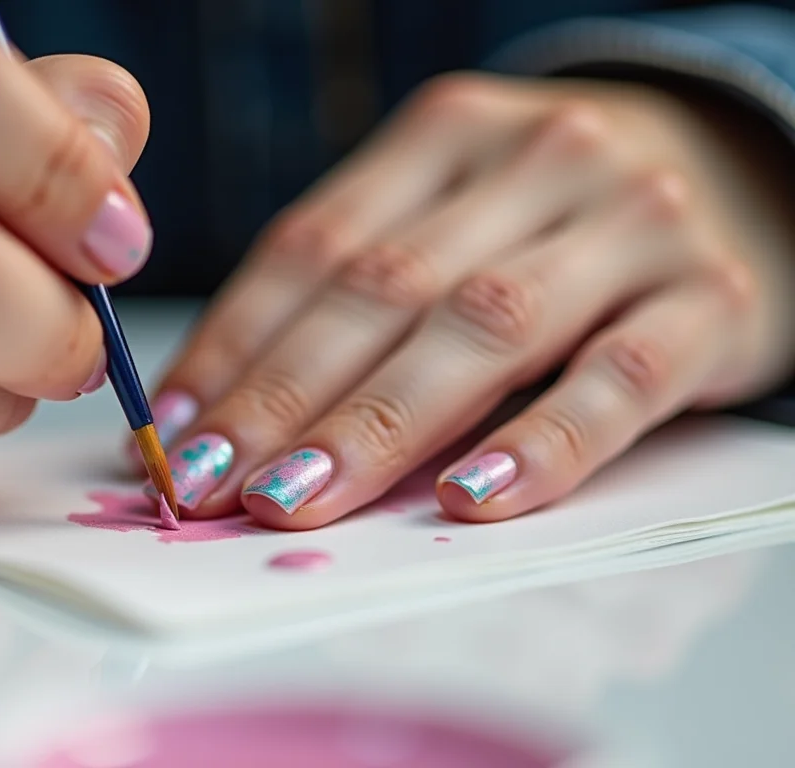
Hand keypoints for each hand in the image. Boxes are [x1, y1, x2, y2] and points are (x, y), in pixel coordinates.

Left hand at [141, 72, 794, 528]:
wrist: (735, 169)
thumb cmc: (551, 218)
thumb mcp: (448, 215)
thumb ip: (351, 287)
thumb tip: (214, 405)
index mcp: (445, 135)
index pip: (313, 244)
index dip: (232, 344)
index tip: (169, 431)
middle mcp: (536, 161)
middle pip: (383, 288)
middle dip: (282, 396)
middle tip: (208, 483)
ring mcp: (630, 224)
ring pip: (485, 327)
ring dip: (377, 425)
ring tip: (295, 498)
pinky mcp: (712, 301)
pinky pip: (620, 378)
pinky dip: (543, 441)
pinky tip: (472, 499)